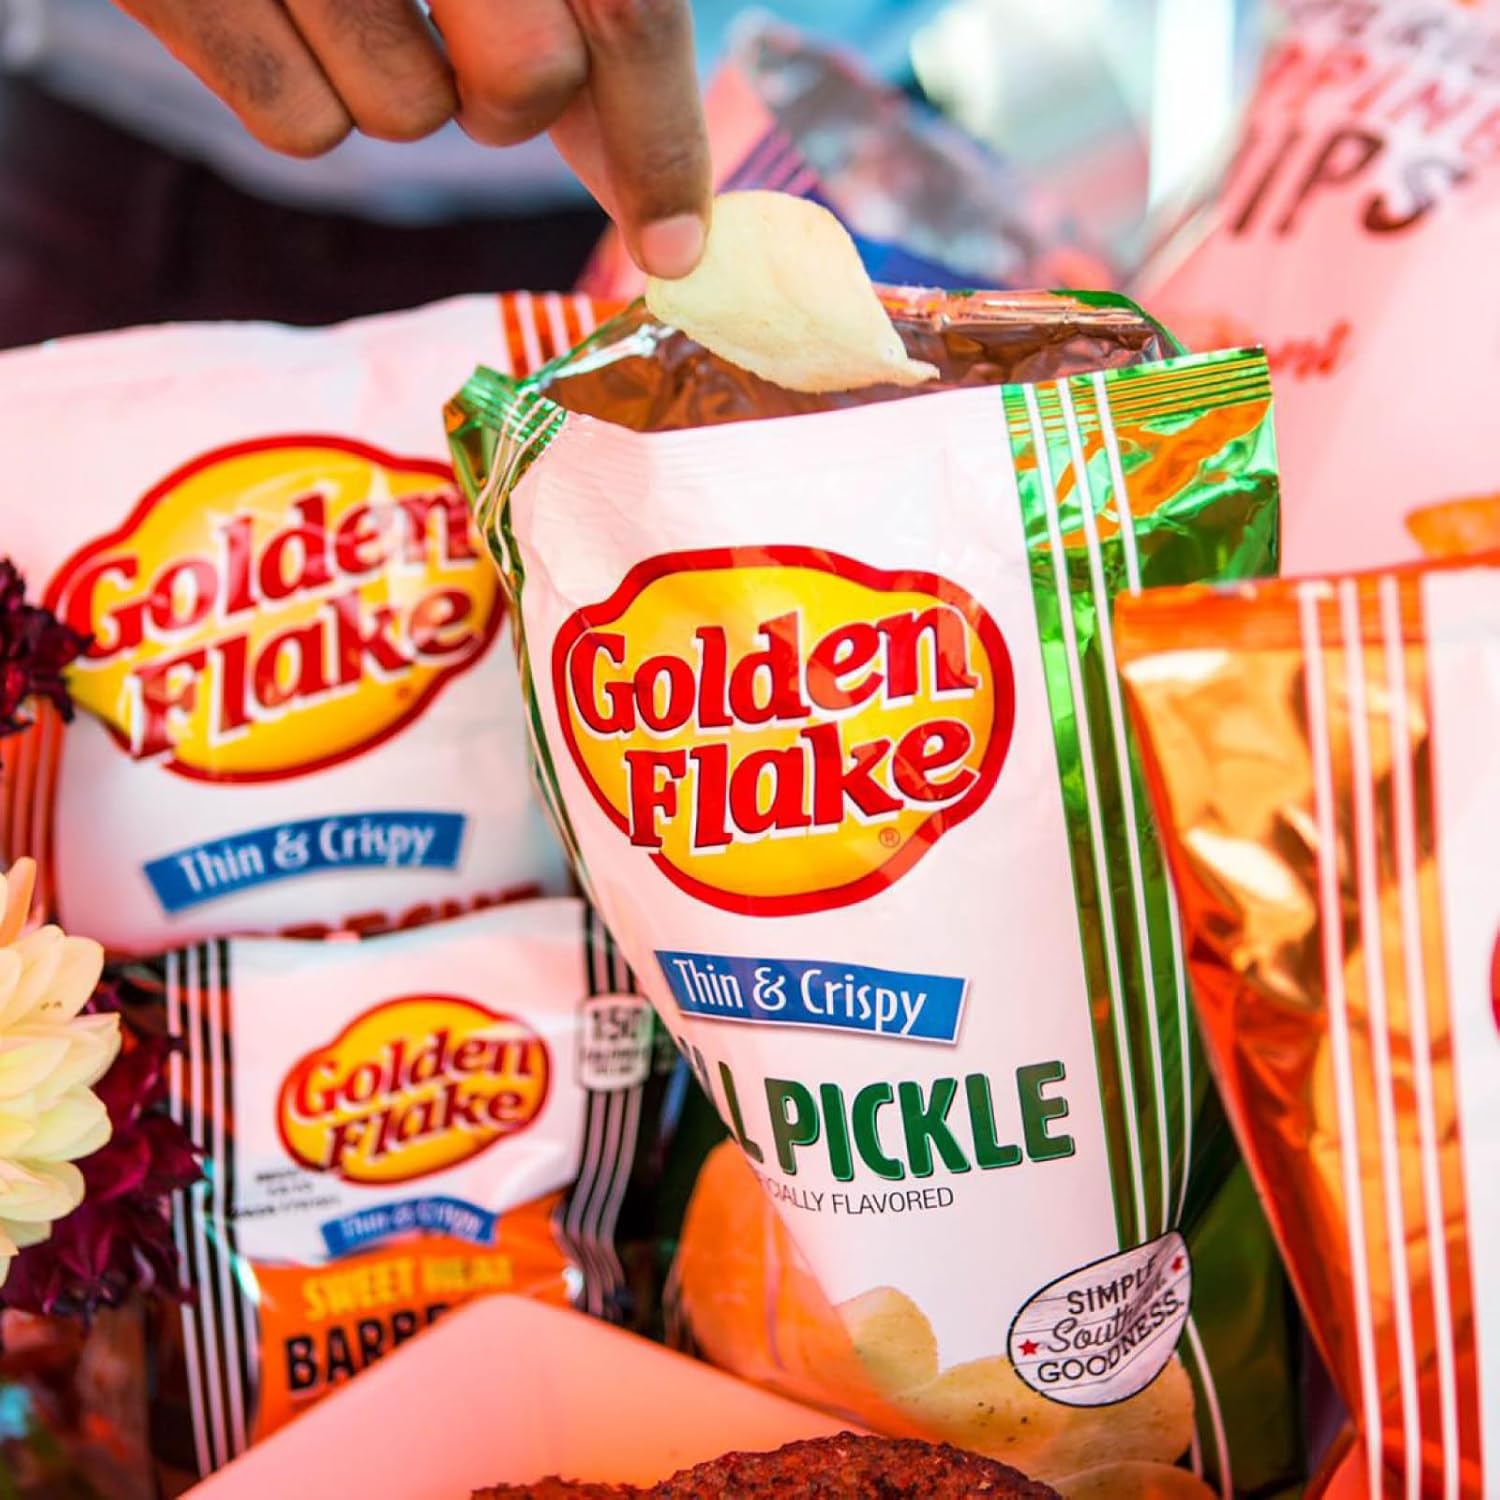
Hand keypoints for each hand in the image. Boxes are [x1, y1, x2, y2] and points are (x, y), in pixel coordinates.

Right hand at [113, 0, 710, 276]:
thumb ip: (599, 26)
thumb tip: (669, 217)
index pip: (628, 5)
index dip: (662, 145)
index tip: (677, 250)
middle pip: (529, 77)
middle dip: (516, 102)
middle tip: (472, 48)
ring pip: (409, 116)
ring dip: (402, 88)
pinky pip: (303, 129)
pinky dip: (305, 95)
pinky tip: (278, 6)